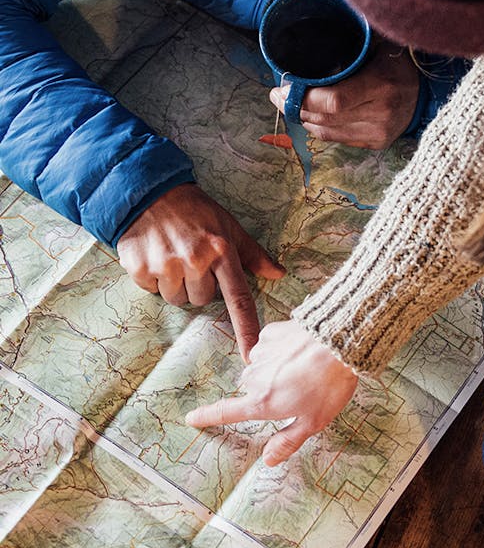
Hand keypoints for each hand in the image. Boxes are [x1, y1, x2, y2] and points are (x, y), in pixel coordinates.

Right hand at [117, 183, 284, 361]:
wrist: (150, 192)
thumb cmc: (195, 211)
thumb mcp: (228, 226)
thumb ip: (252, 254)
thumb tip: (279, 273)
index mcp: (221, 251)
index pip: (238, 298)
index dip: (246, 329)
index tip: (251, 355)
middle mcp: (195, 260)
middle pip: (202, 300)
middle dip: (197, 284)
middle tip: (191, 259)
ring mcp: (166, 265)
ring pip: (177, 299)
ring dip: (175, 284)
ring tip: (172, 256)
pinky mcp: (141, 268)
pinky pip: (151, 290)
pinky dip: (152, 278)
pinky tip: (154, 255)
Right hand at [185, 320, 357, 463]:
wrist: (338, 341)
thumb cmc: (328, 385)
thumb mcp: (313, 422)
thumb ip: (287, 441)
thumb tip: (268, 460)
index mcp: (262, 402)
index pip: (226, 412)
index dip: (207, 417)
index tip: (192, 418)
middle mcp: (255, 377)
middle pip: (251, 389)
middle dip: (268, 391)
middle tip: (297, 392)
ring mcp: (261, 353)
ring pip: (261, 366)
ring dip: (275, 369)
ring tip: (304, 370)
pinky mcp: (270, 333)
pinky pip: (269, 346)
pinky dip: (281, 350)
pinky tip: (300, 352)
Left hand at [270, 39, 418, 148]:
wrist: (428, 92)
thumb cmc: (397, 61)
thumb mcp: (381, 42)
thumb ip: (356, 32)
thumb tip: (324, 5)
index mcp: (381, 85)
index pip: (333, 101)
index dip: (302, 97)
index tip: (284, 85)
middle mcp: (381, 113)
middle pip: (324, 118)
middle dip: (294, 106)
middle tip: (278, 94)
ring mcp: (378, 132)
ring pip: (326, 131)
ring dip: (302, 117)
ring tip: (290, 102)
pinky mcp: (375, 143)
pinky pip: (335, 138)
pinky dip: (318, 127)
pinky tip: (310, 114)